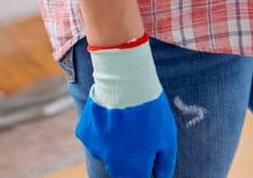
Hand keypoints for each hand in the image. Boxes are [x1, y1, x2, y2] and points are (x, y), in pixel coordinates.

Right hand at [74, 38, 176, 177]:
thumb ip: (165, 164)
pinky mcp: (84, 134)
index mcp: (133, 170)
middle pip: (122, 169)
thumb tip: (162, 177)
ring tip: (128, 120)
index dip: (145, 171)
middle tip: (141, 135)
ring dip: (116, 144)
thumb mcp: (168, 139)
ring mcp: (95, 149)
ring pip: (108, 152)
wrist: (126, 84)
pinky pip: (95, 137)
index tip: (150, 159)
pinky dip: (103, 130)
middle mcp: (111, 164)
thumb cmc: (152, 112)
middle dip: (132, 159)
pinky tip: (112, 114)